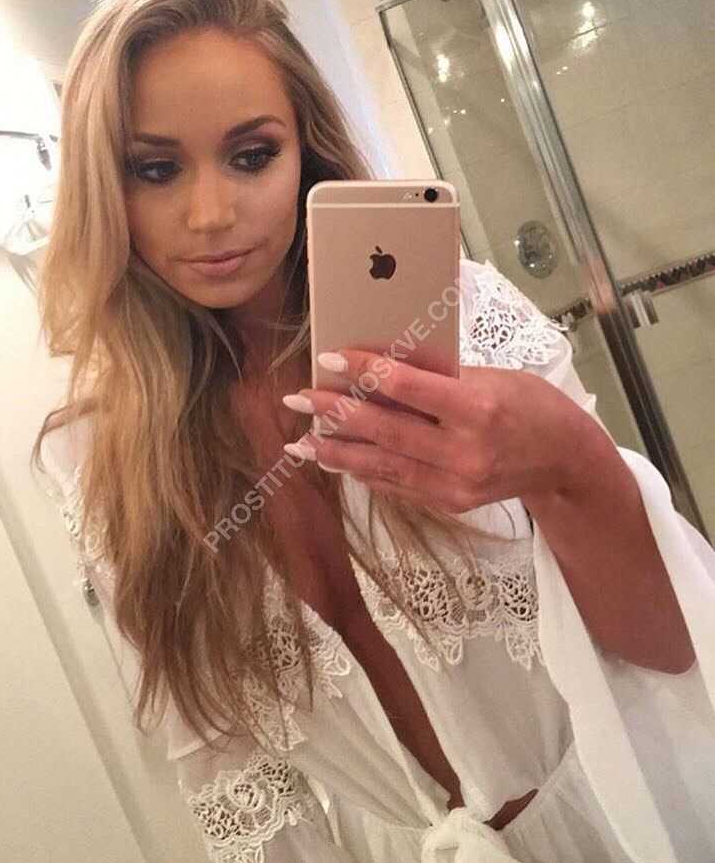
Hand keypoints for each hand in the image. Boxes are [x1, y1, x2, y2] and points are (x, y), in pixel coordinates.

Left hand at [281, 349, 596, 513]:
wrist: (564, 461)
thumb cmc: (530, 405)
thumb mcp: (492, 377)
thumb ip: (438, 378)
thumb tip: (379, 368)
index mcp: (479, 411)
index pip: (410, 389)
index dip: (366, 373)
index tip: (329, 359)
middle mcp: (465, 453)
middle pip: (387, 431)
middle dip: (336, 415)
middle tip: (298, 399)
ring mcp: (456, 485)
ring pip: (384, 466)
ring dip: (337, 453)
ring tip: (300, 443)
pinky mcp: (450, 503)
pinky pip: (397, 485)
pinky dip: (365, 471)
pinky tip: (337, 460)